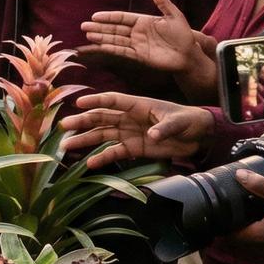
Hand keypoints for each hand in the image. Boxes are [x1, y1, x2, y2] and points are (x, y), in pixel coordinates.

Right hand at [59, 93, 212, 169]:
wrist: (199, 136)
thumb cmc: (189, 120)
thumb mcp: (179, 121)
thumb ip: (165, 127)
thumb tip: (152, 136)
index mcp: (138, 104)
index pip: (112, 100)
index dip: (96, 101)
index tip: (78, 103)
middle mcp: (129, 118)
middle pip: (101, 118)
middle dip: (82, 122)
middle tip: (64, 126)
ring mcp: (129, 133)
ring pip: (102, 135)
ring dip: (85, 140)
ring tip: (67, 146)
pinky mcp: (134, 148)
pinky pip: (114, 152)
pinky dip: (102, 158)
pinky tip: (90, 163)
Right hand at [79, 0, 205, 78]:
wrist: (189, 55)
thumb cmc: (183, 34)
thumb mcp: (174, 15)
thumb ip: (162, 2)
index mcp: (144, 21)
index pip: (122, 18)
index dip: (108, 17)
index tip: (95, 16)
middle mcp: (137, 32)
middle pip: (115, 29)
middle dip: (99, 27)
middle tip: (84, 26)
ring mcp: (137, 45)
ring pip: (116, 40)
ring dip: (102, 38)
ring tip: (88, 35)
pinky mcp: (140, 56)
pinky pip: (123, 52)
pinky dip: (112, 49)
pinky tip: (102, 46)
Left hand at [225, 171, 263, 263]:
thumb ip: (260, 185)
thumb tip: (239, 175)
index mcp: (259, 236)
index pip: (230, 238)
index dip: (220, 231)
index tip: (215, 222)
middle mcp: (263, 250)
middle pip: (235, 248)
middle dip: (226, 239)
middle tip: (220, 226)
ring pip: (247, 255)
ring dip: (238, 247)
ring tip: (234, 232)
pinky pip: (259, 258)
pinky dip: (251, 251)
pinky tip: (255, 240)